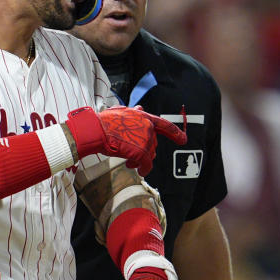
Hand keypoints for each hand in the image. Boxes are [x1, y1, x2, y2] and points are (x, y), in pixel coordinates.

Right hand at [66, 106, 186, 176]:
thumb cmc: (103, 122)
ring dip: (140, 160)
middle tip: (132, 156)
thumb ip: (133, 113)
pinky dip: (142, 169)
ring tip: (129, 162)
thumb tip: (141, 109)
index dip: (175, 133)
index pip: (164, 125)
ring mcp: (145, 139)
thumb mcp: (120, 112)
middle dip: (144, 151)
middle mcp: (147, 126)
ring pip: (149, 154)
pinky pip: (146, 164)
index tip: (183, 139)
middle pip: (153, 144)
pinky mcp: (141, 151)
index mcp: (143, 117)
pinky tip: (137, 170)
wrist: (96, 130)